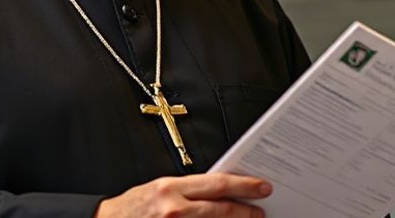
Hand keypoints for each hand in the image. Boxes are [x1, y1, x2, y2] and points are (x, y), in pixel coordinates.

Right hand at [94, 173, 270, 217]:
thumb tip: (220, 191)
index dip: (244, 185)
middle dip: (245, 210)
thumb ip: (188, 191)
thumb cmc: (133, 207)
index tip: (261, 187)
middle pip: (220, 208)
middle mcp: (173, 209)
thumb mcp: (160, 189)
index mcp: (171, 188)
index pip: (217, 184)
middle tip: (261, 210)